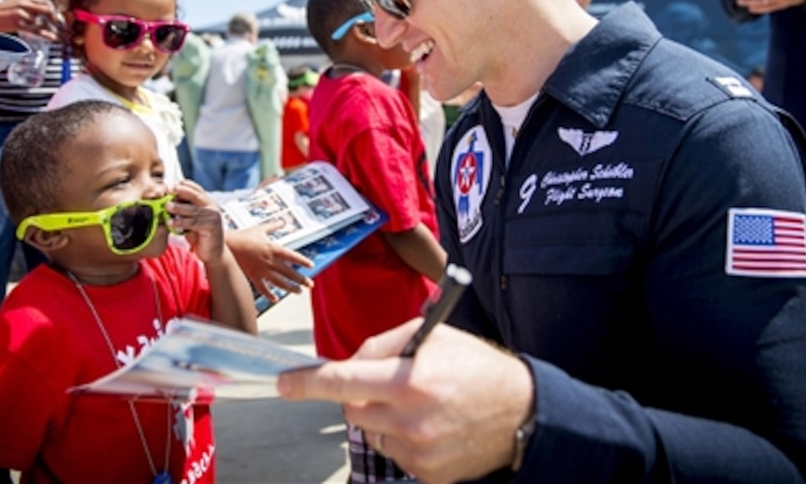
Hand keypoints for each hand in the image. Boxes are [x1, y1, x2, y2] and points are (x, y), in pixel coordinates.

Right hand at [0, 0, 60, 39]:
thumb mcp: (14, 4)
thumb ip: (27, 6)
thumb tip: (39, 13)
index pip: (45, 0)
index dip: (55, 9)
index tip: (61, 16)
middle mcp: (24, 3)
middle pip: (47, 7)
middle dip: (57, 17)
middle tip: (64, 25)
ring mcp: (21, 12)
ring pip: (43, 19)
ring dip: (53, 27)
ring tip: (61, 34)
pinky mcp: (17, 23)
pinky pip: (36, 29)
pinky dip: (46, 34)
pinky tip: (53, 38)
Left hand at [167, 180, 226, 262]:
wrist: (213, 253)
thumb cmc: (199, 236)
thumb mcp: (191, 220)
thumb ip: (184, 210)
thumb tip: (168, 201)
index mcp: (208, 202)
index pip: (196, 189)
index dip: (185, 185)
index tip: (172, 184)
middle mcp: (212, 207)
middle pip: (195, 196)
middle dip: (181, 191)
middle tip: (169, 189)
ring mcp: (213, 216)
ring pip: (193, 209)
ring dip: (179, 207)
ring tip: (167, 206)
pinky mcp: (211, 226)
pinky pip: (194, 222)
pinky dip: (181, 222)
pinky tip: (171, 222)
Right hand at [226, 222, 313, 300]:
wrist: (227, 245)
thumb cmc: (244, 236)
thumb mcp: (261, 229)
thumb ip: (273, 225)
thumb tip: (282, 221)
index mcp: (273, 248)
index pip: (292, 256)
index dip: (302, 261)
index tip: (311, 265)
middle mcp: (269, 261)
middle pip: (289, 272)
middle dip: (301, 279)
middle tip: (310, 284)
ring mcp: (262, 270)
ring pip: (279, 283)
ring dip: (290, 288)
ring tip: (298, 292)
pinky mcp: (253, 276)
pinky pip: (263, 288)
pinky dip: (269, 295)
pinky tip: (275, 299)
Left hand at [278, 321, 534, 482]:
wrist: (522, 412)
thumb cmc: (475, 366)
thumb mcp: (432, 336)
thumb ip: (383, 345)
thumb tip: (347, 362)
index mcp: (411, 380)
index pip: (344, 381)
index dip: (308, 382)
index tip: (284, 382)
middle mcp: (412, 419)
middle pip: (352, 410)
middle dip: (360, 395)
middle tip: (390, 384)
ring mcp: (420, 452)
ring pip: (370, 433)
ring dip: (381, 418)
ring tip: (419, 404)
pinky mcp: (428, 474)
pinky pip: (393, 454)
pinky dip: (401, 439)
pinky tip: (429, 426)